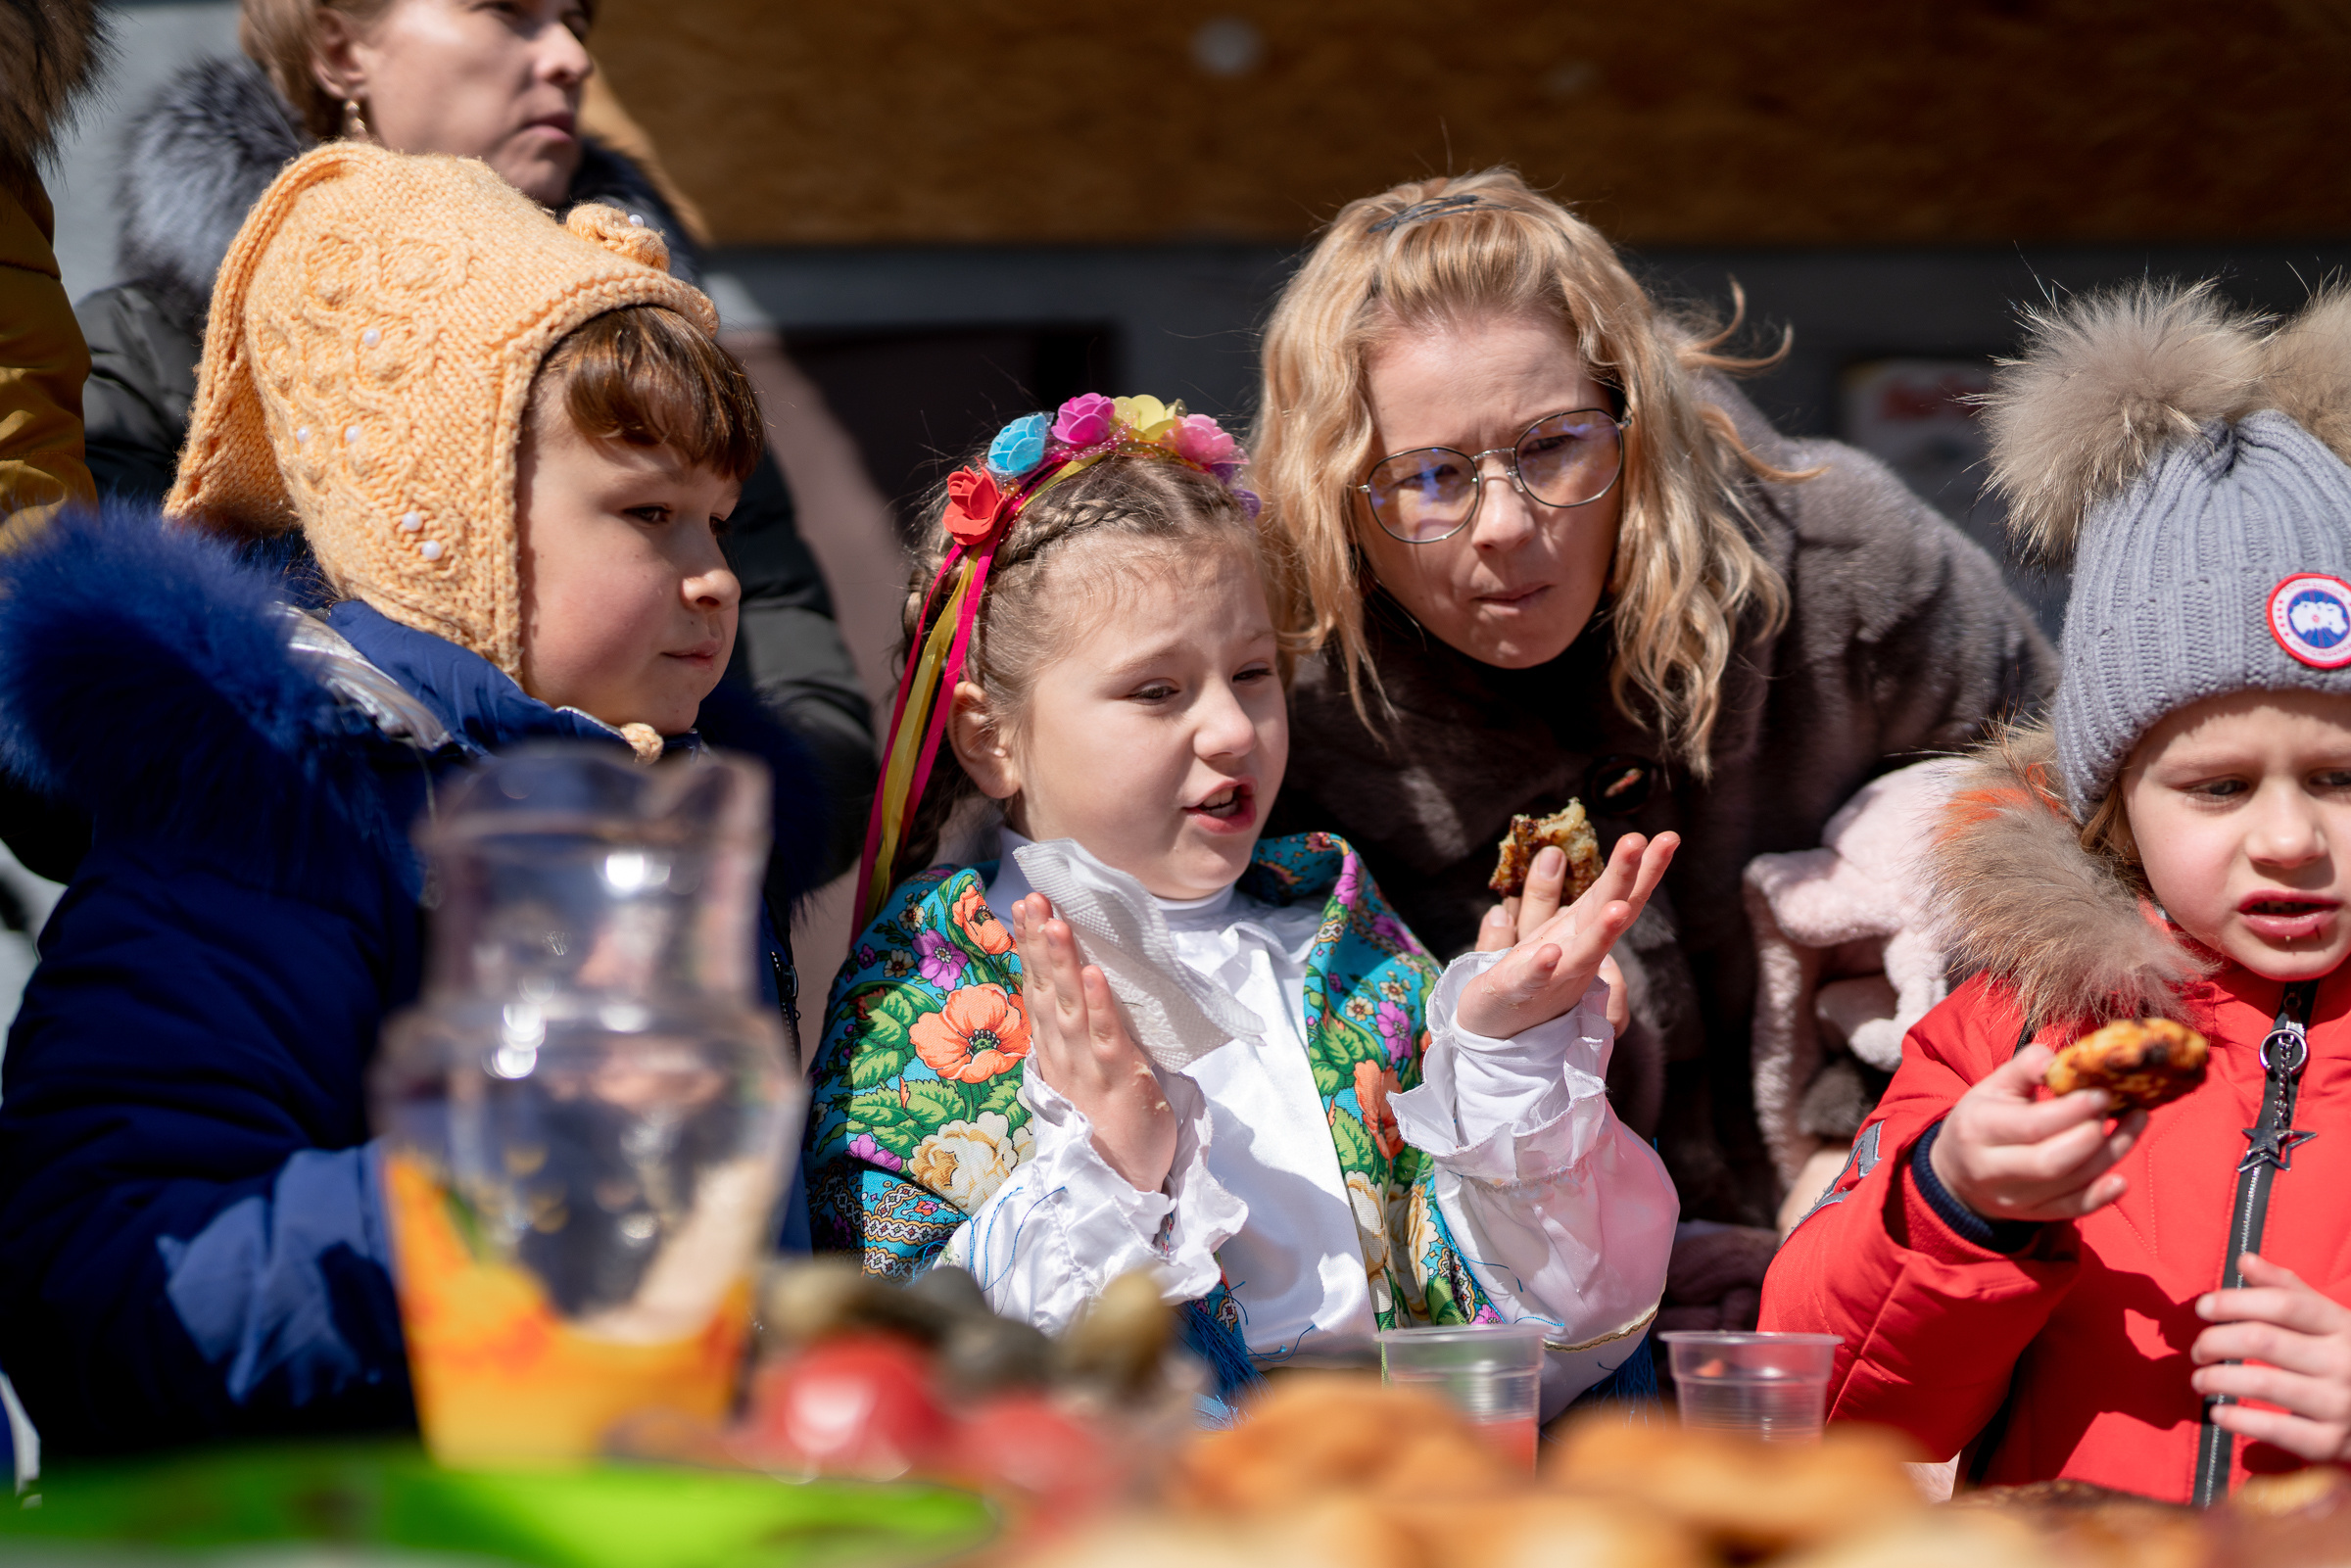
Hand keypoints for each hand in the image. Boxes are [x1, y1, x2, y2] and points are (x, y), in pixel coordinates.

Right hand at [1010, 893, 1175, 1193]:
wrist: (1121, 1181)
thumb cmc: (1108, 1123)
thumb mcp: (1083, 1070)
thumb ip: (1075, 1032)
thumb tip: (1072, 988)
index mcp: (1054, 1048)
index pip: (1037, 988)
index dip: (1030, 946)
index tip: (1024, 906)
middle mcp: (1062, 1053)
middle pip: (1046, 990)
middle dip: (1038, 943)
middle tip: (1033, 899)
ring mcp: (1086, 1065)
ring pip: (1070, 1007)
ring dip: (1061, 964)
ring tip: (1057, 924)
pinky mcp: (1118, 1079)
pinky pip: (1106, 1036)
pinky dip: (1098, 1004)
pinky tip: (1091, 974)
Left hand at [1456, 833, 1677, 1038]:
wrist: (1488, 1036)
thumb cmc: (1515, 983)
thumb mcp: (1526, 931)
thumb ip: (1538, 897)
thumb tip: (1553, 856)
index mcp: (1577, 934)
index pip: (1615, 896)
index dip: (1640, 869)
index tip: (1668, 837)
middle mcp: (1576, 954)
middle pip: (1609, 913)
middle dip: (1629, 879)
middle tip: (1649, 842)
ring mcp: (1553, 977)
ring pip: (1584, 952)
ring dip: (1603, 930)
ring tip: (1618, 908)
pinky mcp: (1516, 993)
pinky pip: (1532, 980)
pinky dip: (1543, 967)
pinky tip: (1551, 952)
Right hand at [1926, 1044, 2146, 1221]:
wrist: (1958, 1172)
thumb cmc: (1982, 1119)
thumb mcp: (1992, 1087)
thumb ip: (2025, 1068)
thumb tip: (2057, 1060)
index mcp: (1979, 1129)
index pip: (2032, 1125)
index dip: (2072, 1111)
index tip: (2103, 1092)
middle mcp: (1992, 1169)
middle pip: (2053, 1161)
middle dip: (2093, 1135)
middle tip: (2116, 1107)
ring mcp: (2014, 1198)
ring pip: (2072, 1184)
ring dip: (2111, 1154)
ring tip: (2135, 1123)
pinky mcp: (2033, 1215)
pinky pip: (2073, 1210)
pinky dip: (2102, 1196)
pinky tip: (2121, 1179)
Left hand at [2192, 1252, 2350, 1461]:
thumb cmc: (2347, 1359)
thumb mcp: (2331, 1321)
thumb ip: (2289, 1291)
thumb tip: (2245, 1261)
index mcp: (2342, 1327)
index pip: (2284, 1304)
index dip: (2235, 1301)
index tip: (2203, 1307)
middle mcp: (2344, 1362)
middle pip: (2263, 1341)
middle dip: (2215, 1342)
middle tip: (2197, 1350)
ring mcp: (2340, 1404)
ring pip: (2263, 1383)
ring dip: (2218, 1380)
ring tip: (2200, 1380)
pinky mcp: (2332, 1442)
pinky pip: (2276, 1429)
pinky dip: (2239, 1420)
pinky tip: (2218, 1413)